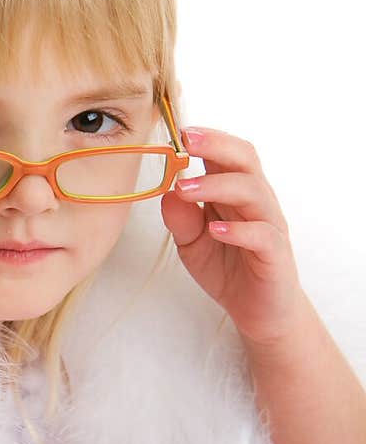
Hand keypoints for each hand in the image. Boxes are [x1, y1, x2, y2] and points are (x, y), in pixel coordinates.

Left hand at [159, 126, 308, 348]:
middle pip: (245, 161)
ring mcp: (269, 226)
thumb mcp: (192, 243)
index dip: (206, 139)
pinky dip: (239, 230)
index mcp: (234, 193)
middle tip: (185, 140)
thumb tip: (167, 191)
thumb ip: (180, 218)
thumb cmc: (228, 268)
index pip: (226, 154)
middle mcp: (256, 202)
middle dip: (216, 145)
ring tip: (185, 188)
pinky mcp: (276, 255)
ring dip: (218, 186)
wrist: (259, 312)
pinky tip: (215, 230)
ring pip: (253, 192)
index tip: (177, 130)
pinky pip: (263, 235)